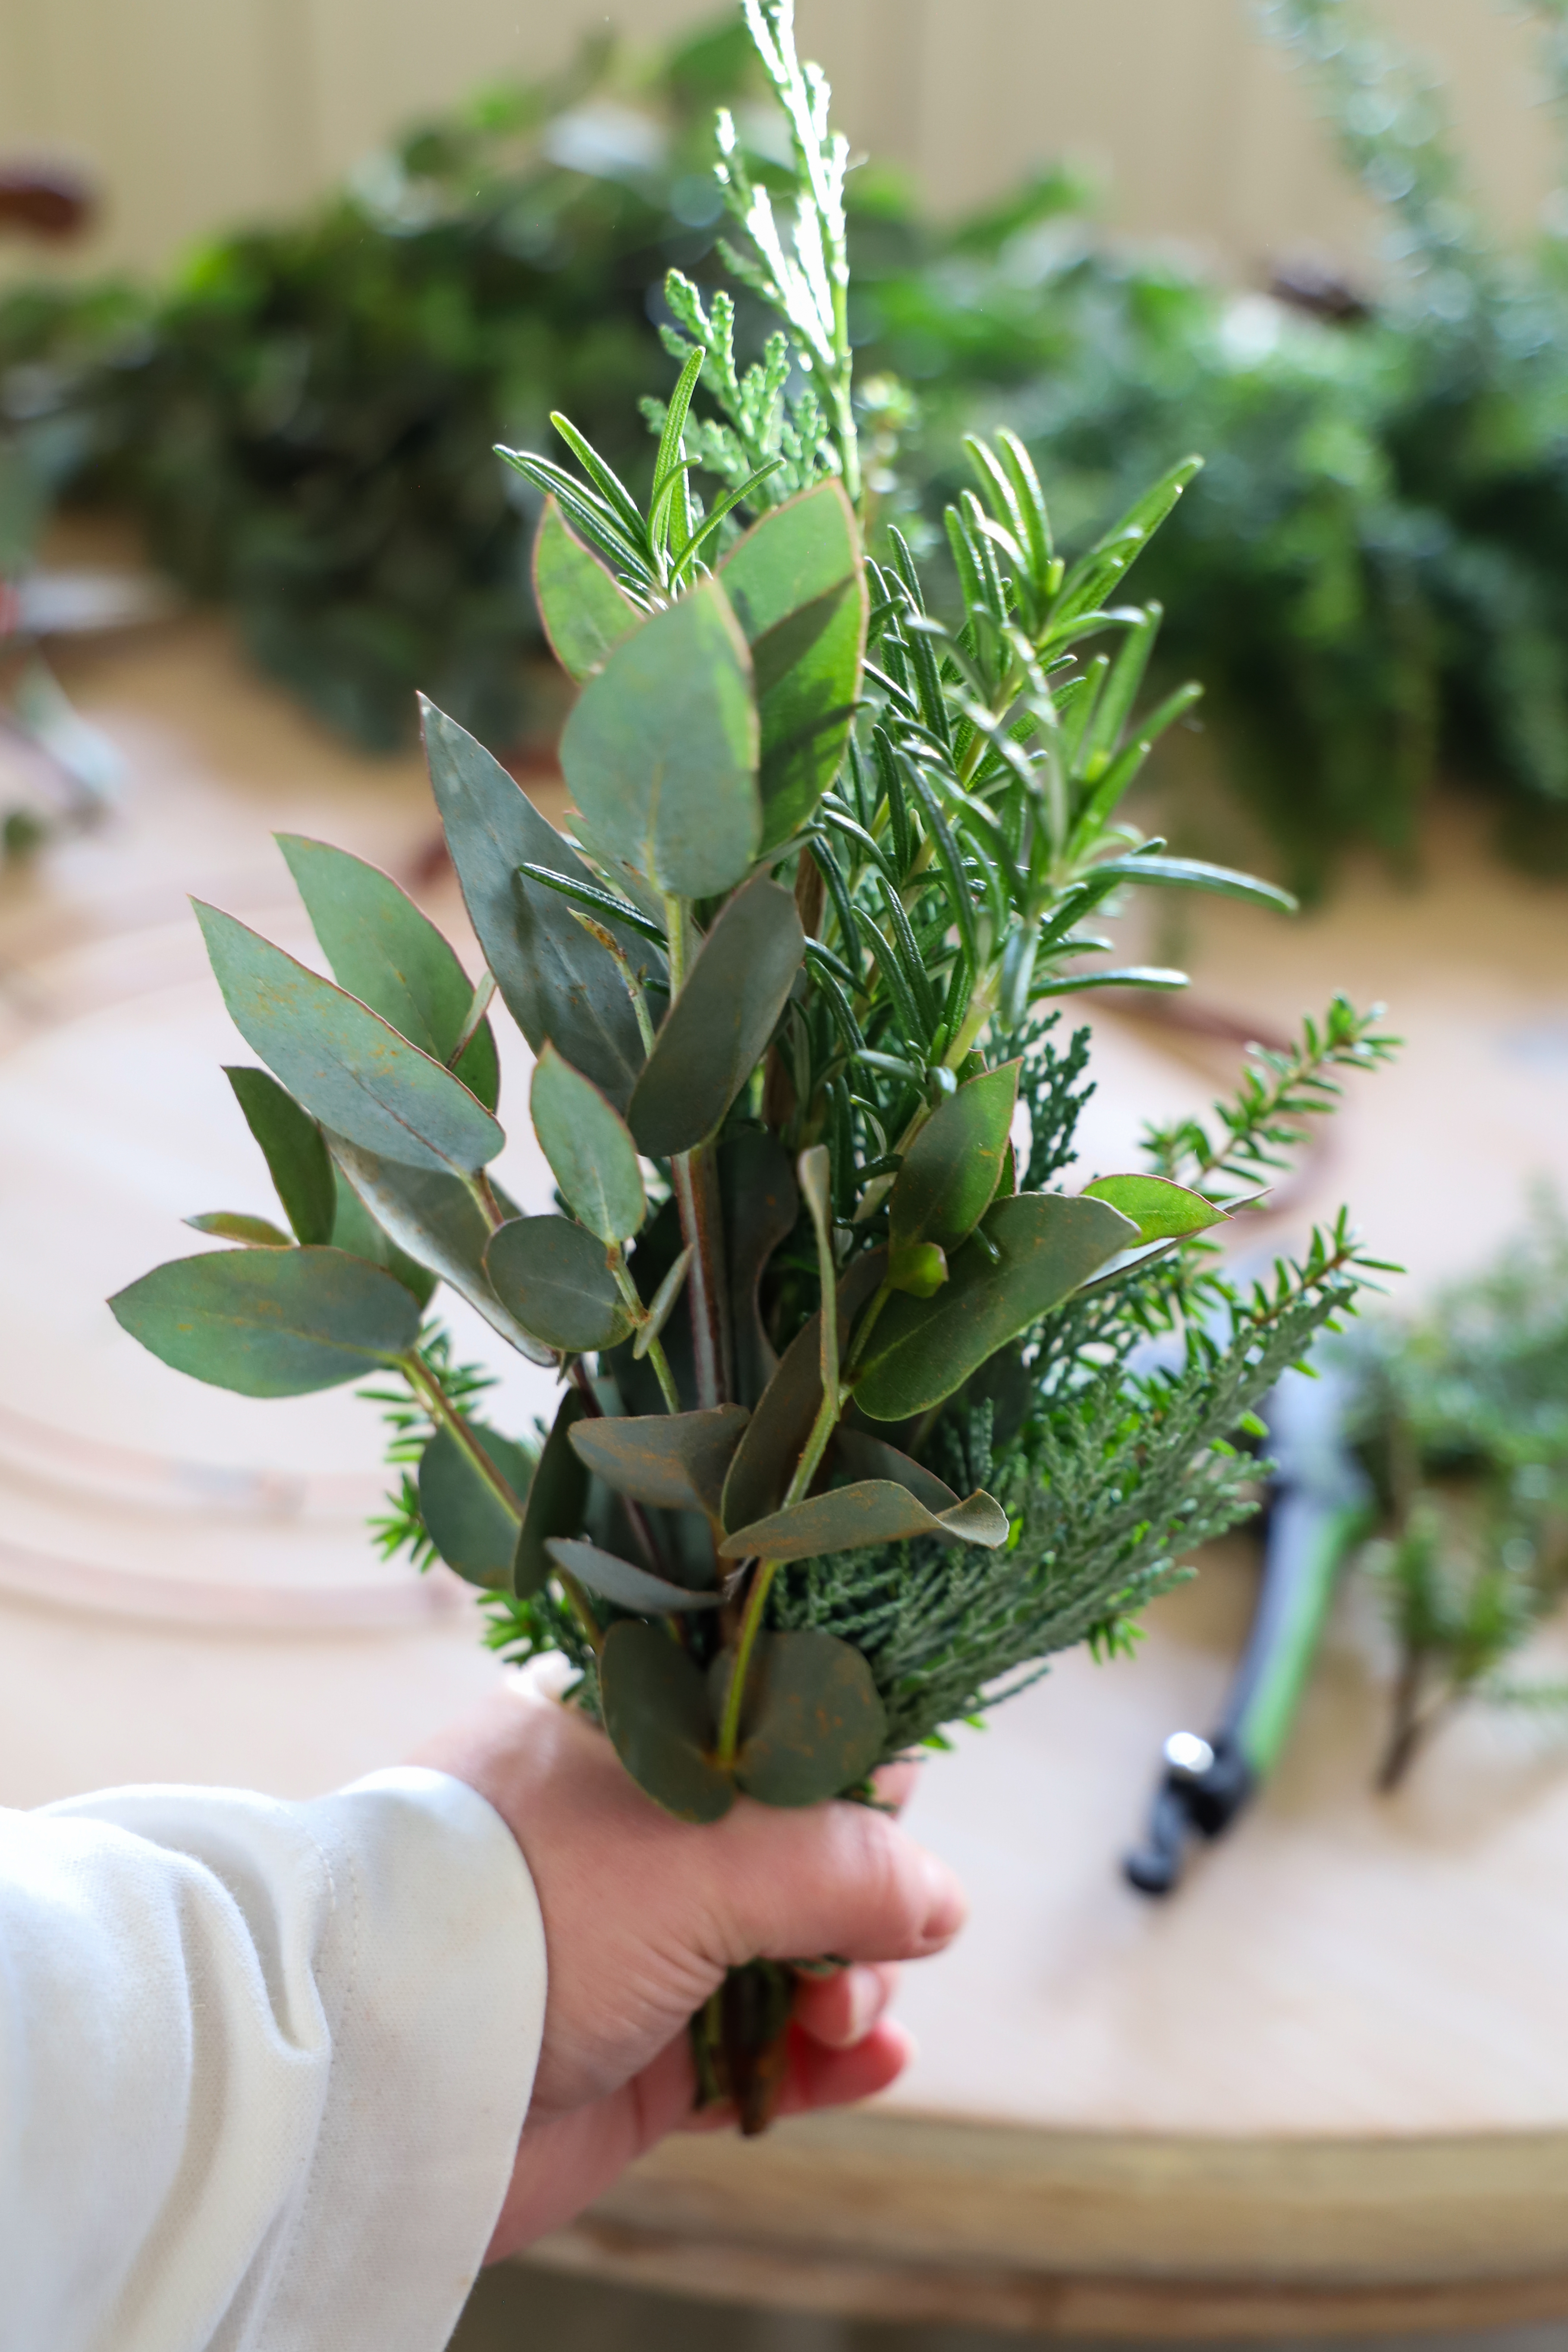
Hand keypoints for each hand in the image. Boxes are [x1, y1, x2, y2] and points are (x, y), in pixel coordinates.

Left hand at [414, 1668, 966, 2257]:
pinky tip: (871, 2059)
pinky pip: (765, 2052)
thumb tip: (941, 1903)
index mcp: (638, 1741)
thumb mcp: (702, 1857)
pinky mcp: (644, 2057)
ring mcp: (644, 1947)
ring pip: (797, 1954)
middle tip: (869, 1940)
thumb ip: (840, 1865)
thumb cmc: (525, 1908)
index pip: (779, 1724)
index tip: (899, 1805)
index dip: (853, 1763)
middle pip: (805, 1848)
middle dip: (866, 1897)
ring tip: (844, 2018)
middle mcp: (641, 1834)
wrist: (383, 2068)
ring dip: (854, 1985)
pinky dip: (826, 2059)